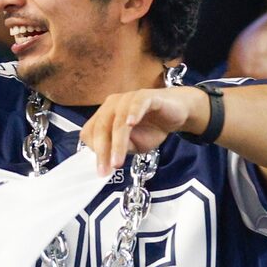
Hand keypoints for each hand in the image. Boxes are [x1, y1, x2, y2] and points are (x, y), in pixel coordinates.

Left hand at [78, 85, 201, 172]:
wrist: (177, 113)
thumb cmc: (152, 127)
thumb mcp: (134, 145)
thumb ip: (121, 148)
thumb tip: (108, 160)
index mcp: (105, 115)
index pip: (90, 132)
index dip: (94, 151)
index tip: (101, 169)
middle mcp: (112, 105)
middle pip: (101, 127)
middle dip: (102, 151)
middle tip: (105, 171)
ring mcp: (128, 99)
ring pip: (118, 121)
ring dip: (117, 143)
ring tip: (118, 161)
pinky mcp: (147, 96)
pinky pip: (138, 103)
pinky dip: (133, 112)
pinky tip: (131, 123)